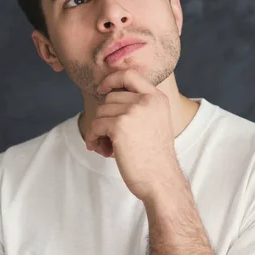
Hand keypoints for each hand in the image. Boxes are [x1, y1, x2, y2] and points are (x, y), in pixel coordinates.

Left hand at [84, 69, 183, 201]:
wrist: (161, 180)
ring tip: (108, 147)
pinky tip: (102, 150)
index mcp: (157, 98)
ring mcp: (134, 111)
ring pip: (100, 112)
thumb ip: (139, 106)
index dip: (112, 79)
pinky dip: (93, 138)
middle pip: (110, 98)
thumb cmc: (155, 157)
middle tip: (109, 138)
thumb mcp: (155, 122)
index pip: (130, 74)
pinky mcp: (120, 125)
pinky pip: (95, 126)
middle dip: (105, 117)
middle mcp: (147, 100)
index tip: (101, 89)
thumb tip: (108, 96)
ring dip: (99, 130)